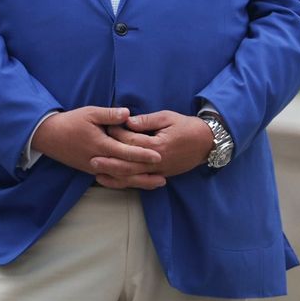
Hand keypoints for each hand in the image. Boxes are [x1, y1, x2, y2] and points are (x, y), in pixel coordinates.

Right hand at [31, 106, 164, 187]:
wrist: (48, 136)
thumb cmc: (71, 122)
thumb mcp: (90, 113)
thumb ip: (110, 115)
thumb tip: (128, 114)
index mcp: (100, 144)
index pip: (125, 151)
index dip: (143, 154)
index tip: (158, 155)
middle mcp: (99, 160)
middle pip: (125, 170)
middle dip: (145, 173)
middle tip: (164, 176)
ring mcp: (94, 167)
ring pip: (120, 178)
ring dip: (139, 181)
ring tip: (157, 183)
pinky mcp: (91, 171)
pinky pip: (112, 179)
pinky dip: (126, 182)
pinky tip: (138, 183)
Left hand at [99, 111, 214, 186]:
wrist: (207, 142)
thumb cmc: (187, 126)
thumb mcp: (168, 117)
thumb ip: (147, 120)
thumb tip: (128, 121)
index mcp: (157, 144)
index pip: (132, 141)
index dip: (117, 134)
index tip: (105, 128)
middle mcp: (157, 160)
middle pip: (128, 163)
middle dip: (109, 161)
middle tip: (92, 158)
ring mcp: (159, 170)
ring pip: (133, 176)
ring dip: (114, 175)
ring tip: (97, 173)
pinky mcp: (162, 175)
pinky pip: (141, 181)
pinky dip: (126, 183)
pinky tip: (114, 181)